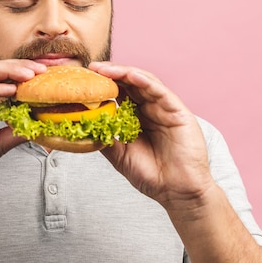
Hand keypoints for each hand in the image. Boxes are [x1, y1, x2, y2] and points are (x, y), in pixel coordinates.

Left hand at [89, 61, 214, 208]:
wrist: (177, 193)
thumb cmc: (152, 176)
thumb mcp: (120, 155)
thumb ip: (105, 138)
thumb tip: (82, 129)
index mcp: (139, 118)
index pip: (120, 93)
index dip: (104, 85)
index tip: (85, 80)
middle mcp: (152, 109)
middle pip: (131, 84)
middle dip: (111, 74)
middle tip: (92, 69)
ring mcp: (166, 109)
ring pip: (144, 83)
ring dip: (125, 73)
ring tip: (106, 69)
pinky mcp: (179, 112)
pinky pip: (161, 92)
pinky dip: (145, 82)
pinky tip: (131, 76)